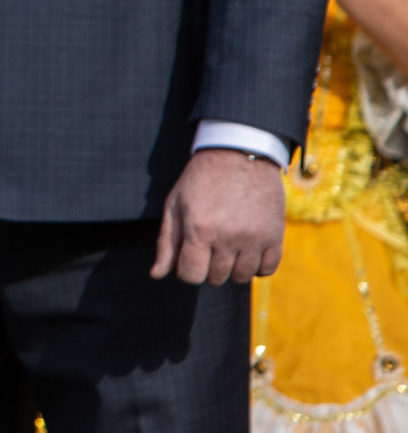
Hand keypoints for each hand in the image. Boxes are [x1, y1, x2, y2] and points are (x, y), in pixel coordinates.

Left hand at [152, 147, 285, 283]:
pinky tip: (248, 249)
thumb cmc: (201, 180)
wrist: (240, 154)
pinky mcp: (275, 235)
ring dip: (233, 267)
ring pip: (242, 277)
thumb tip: (156, 275)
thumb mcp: (175, 204)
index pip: (191, 275)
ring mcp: (254, 237)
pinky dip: (257, 266)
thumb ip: (167, 242)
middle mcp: (227, 236)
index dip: (187, 270)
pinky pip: (267, 270)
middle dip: (208, 267)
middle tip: (209, 244)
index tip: (190, 256)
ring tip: (228, 245)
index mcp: (199, 228)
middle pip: (216, 278)